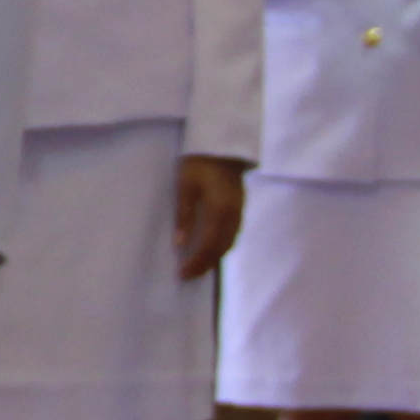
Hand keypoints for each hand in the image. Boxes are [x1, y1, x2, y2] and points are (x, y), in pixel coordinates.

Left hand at [172, 155, 247, 278]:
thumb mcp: (185, 186)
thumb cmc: (199, 163)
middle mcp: (233, 215)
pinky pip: (233, 233)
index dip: (197, 263)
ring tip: (199, 266)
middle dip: (206, 265)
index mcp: (220, 211)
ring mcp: (239, 211)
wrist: (222, 144)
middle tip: (189, 276)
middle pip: (222, 248)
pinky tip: (212, 248)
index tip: (183, 274)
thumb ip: (184, 215)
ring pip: (230, 242)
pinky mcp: (240, 207)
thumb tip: (180, 244)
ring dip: (215, 257)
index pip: (209, 245)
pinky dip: (223, 246)